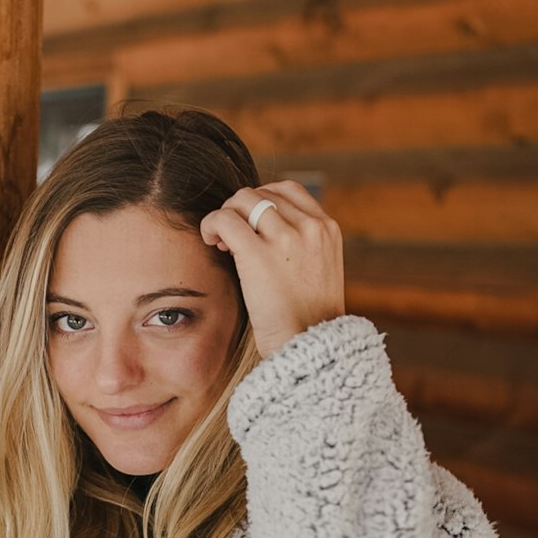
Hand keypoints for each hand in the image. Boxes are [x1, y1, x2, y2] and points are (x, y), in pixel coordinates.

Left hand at [199, 181, 345, 359]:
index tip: (251, 224)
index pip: (287, 190)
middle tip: (230, 236)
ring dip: (224, 216)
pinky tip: (210, 242)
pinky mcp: (259, 254)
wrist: (309, 347)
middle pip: (261, 193)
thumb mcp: (320, 270)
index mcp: (327, 228)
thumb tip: (264, 227)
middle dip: (240, 210)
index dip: (262, 200)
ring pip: (241, 200)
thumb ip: (303, 244)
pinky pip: (225, 219)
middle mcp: (310, 227)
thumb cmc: (307, 318)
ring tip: (220, 241)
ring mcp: (286, 238)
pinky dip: (211, 224)